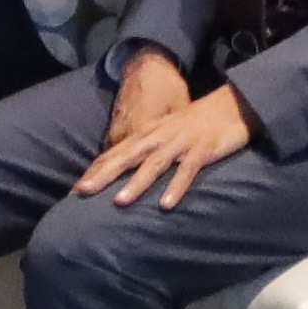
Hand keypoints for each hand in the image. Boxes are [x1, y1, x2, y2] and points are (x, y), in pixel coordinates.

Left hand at [82, 52, 258, 207]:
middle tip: (82, 192)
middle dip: (104, 175)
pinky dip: (176, 186)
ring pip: (154, 164)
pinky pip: (187, 170)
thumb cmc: (197, 123)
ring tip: (119, 202)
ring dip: (136, 183)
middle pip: (127, 157)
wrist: (232, 104)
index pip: (116, 152)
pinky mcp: (202, 150)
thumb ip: (147, 150)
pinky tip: (166, 204)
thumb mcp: (167, 132)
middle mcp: (160, 137)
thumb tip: (126, 174)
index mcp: (149, 134)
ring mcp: (181, 143)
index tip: (75, 189)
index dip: (96, 169)